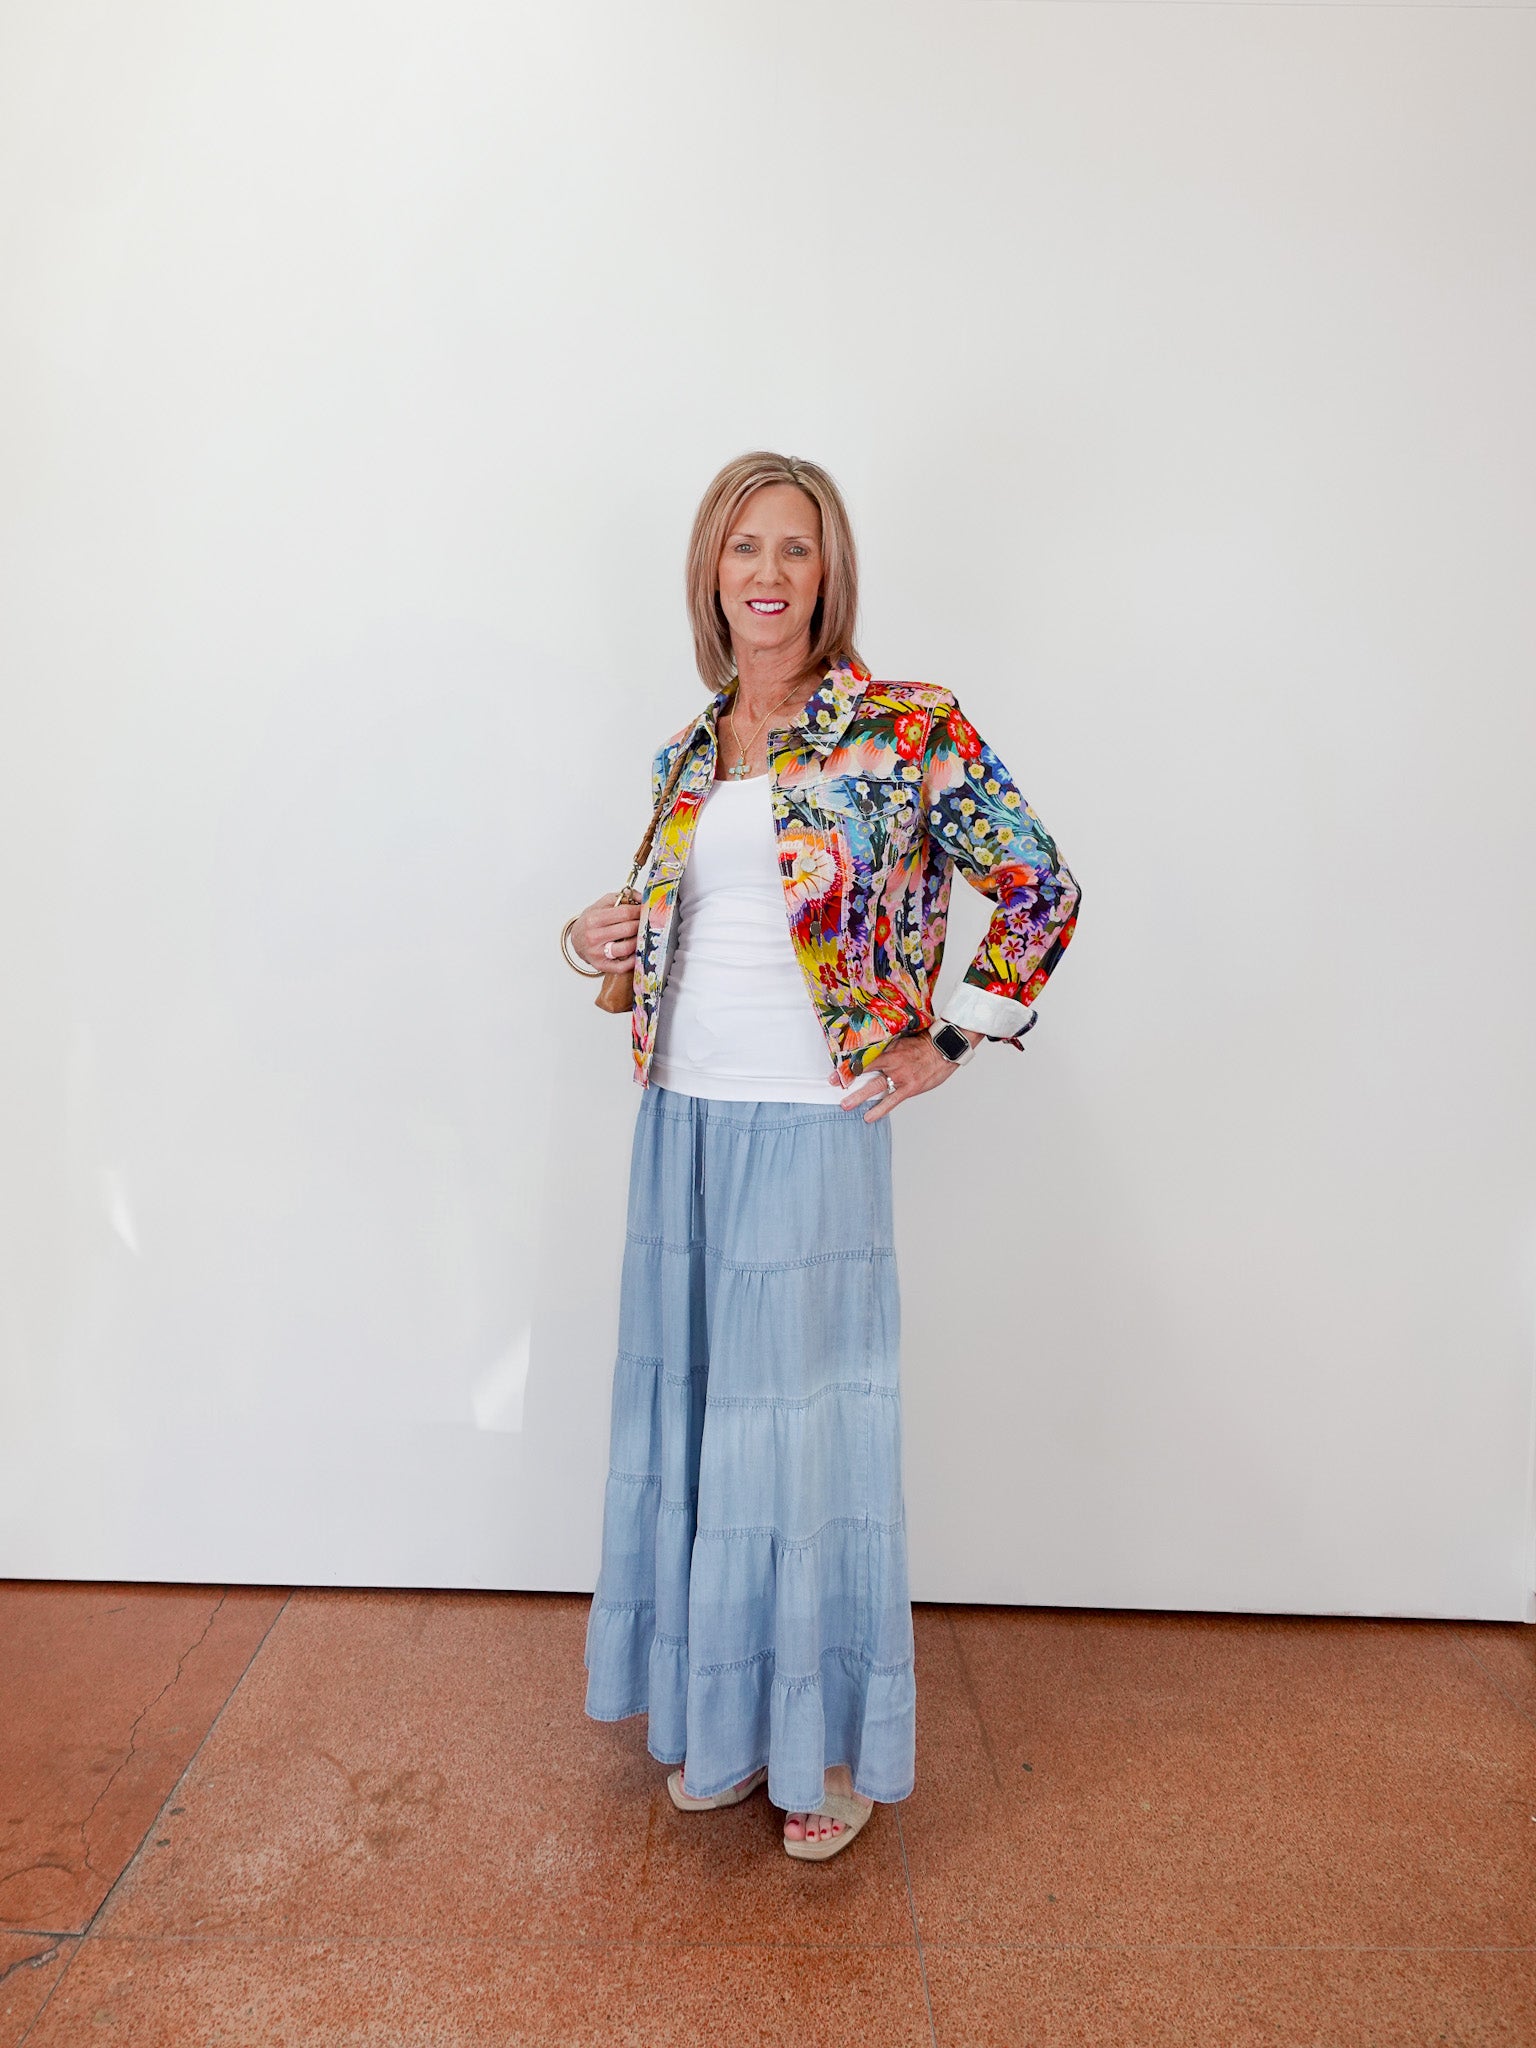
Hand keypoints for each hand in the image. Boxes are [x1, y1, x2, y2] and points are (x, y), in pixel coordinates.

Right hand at [570, 891, 640, 971]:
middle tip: (647, 922)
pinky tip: (637, 951)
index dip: (639, 911)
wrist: (576, 939)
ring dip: (639, 941)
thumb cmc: (591, 921)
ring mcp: (597, 952)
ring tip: (642, 935)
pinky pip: (622, 966)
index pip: (624, 913)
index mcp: (594, 919)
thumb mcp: (602, 905)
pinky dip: (633, 960)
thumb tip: (641, 898)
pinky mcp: (601, 965)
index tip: (645, 910)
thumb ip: (622, 898)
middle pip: (628, 929)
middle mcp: (594, 936)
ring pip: (627, 948)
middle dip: (641, 924)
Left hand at [836, 1026, 982, 1122]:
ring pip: (875, 1087)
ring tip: (845, 1105)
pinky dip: (880, 1110)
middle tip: (831, 1083)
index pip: (864, 1055)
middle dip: (847, 1077)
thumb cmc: (925, 1042)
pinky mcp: (909, 1087)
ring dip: (858, 1097)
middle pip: (865, 1070)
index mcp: (889, 1048)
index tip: (836, 1064)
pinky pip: (892, 1100)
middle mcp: (892, 1062)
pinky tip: (868, 1117)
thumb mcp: (903, 1038)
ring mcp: (900, 1076)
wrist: (945, 1048)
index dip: (849, 1060)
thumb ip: (888, 1044)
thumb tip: (872, 1043)